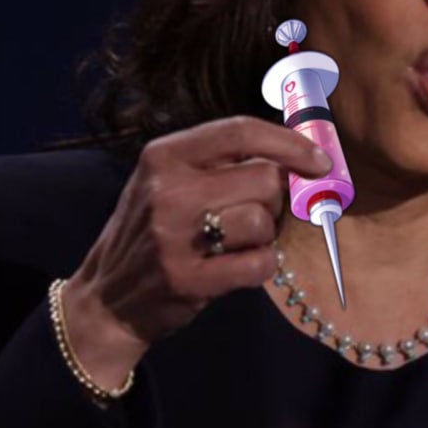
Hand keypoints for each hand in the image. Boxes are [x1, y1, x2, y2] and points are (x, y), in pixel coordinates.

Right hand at [65, 116, 331, 382]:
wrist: (107, 298)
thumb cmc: (156, 229)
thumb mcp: (172, 180)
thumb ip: (225, 162)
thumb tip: (301, 151)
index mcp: (164, 155)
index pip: (240, 130)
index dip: (290, 143)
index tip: (319, 160)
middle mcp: (166, 190)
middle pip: (264, 177)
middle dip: (273, 198)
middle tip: (253, 214)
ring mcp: (173, 236)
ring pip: (264, 220)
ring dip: (265, 235)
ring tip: (237, 242)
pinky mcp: (186, 279)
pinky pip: (260, 262)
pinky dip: (261, 266)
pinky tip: (239, 267)